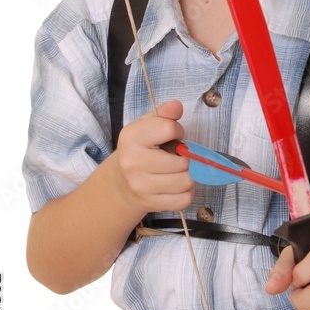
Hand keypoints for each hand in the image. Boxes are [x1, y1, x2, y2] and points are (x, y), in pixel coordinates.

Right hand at [113, 99, 193, 215]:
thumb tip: (177, 105)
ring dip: (188, 175)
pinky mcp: (151, 204)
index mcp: (131, 138)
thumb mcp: (147, 125)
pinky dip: (186, 192)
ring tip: (177, 170)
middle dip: (186, 157)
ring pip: (186, 181)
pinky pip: (185, 199)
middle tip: (175, 156)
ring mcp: (141, 186)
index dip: (177, 131)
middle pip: (183, 161)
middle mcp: (132, 163)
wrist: (121, 182)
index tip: (172, 135)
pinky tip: (176, 185)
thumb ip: (164, 113)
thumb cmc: (140, 149)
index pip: (170, 128)